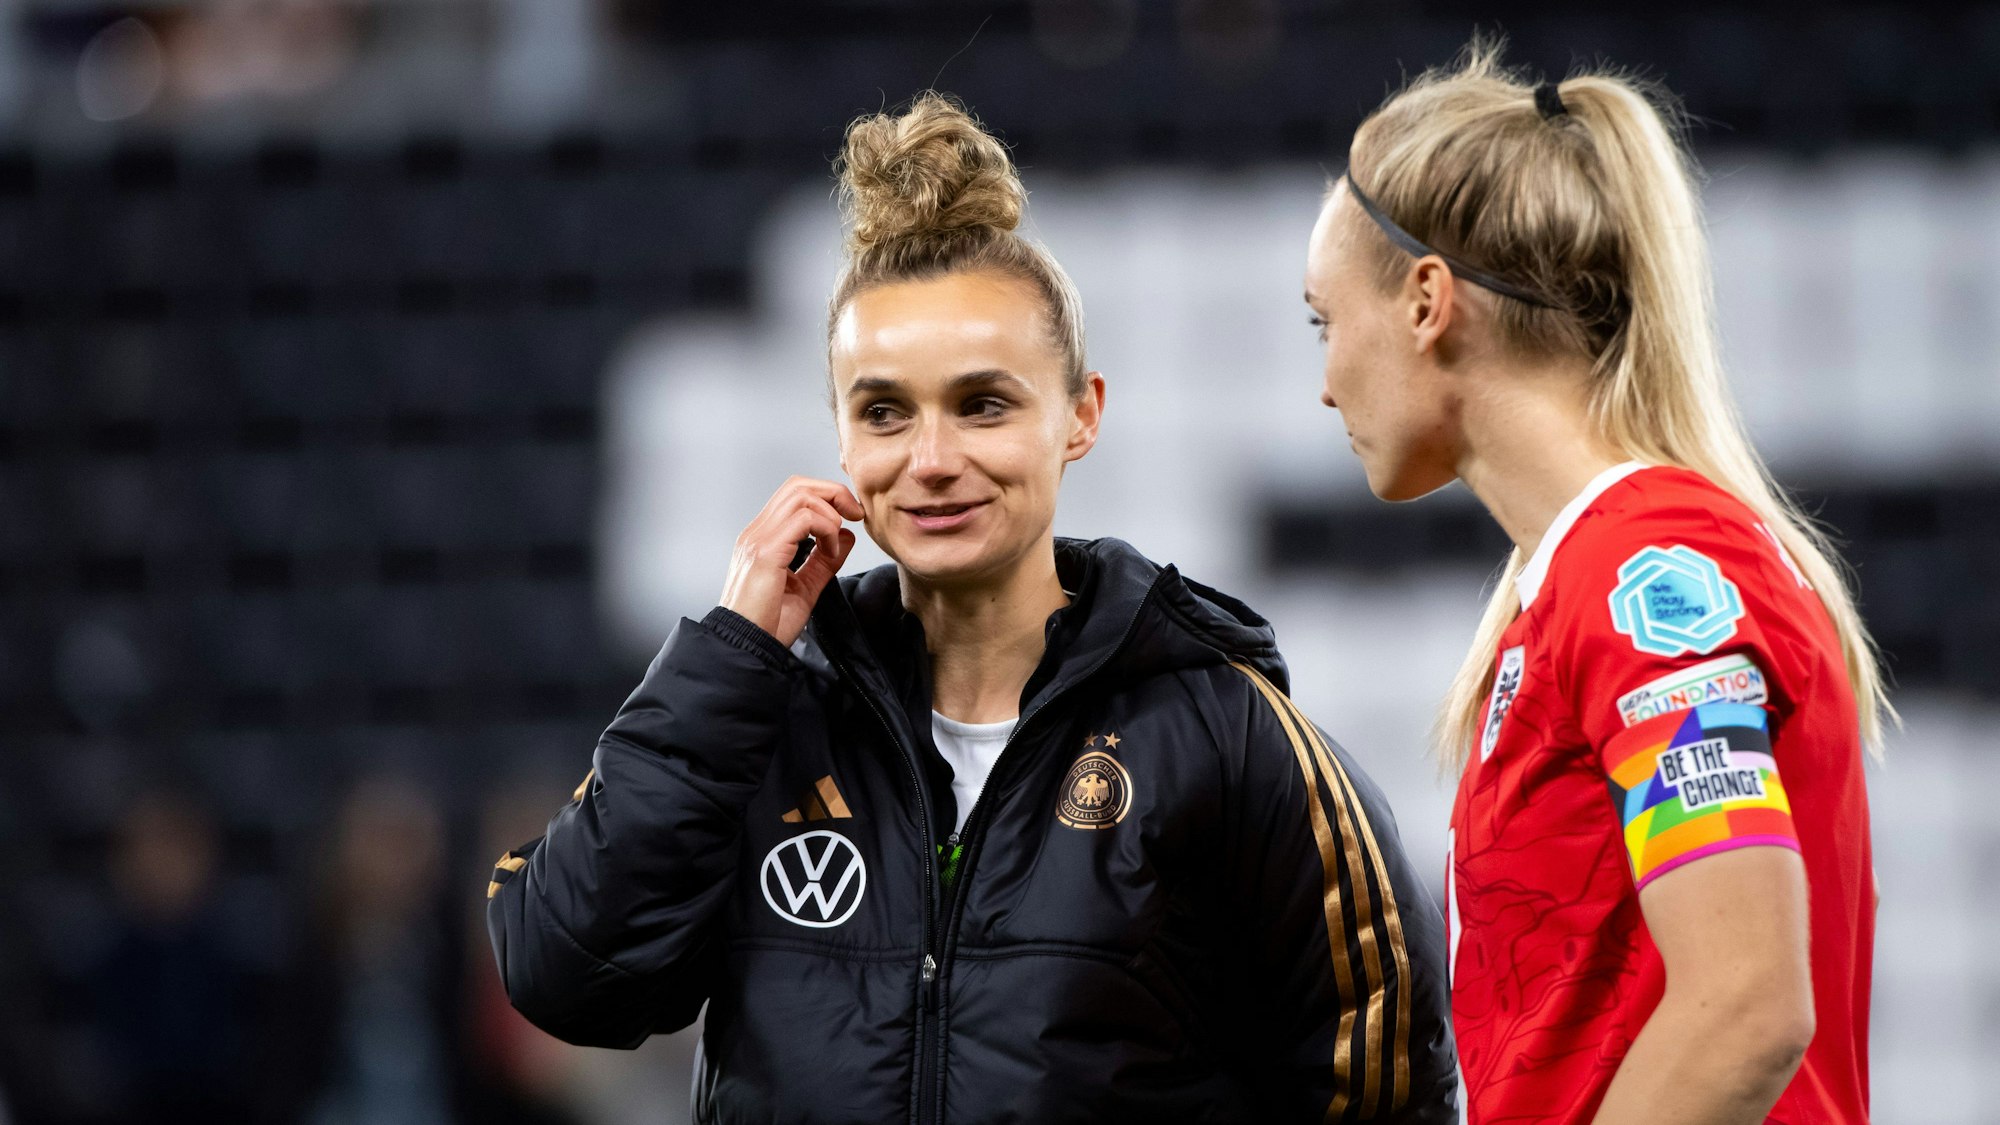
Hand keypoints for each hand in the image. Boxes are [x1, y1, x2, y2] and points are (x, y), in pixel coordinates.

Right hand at [718, 476, 862, 646]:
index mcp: (763, 538)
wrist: (745, 646)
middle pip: (798, 485)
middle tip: (855, 515)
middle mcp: (758, 532)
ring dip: (831, 512)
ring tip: (836, 542)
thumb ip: (824, 561)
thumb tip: (847, 536)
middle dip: (834, 493)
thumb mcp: (805, 587)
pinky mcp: (766, 552)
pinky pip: (803, 519)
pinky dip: (826, 529)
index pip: (793, 495)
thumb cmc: (768, 624)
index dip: (827, 497)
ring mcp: (759, 539)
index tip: (851, 518)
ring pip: (801, 495)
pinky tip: (830, 552)